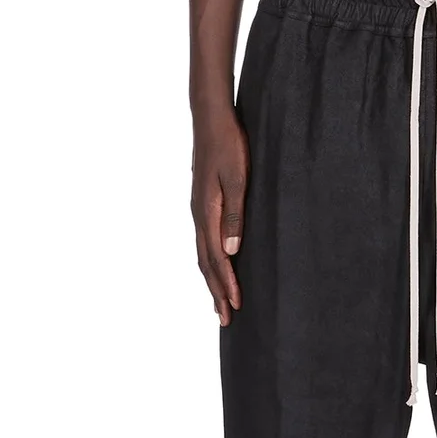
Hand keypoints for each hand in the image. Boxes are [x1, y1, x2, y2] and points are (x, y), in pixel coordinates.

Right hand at [190, 110, 248, 325]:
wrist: (211, 117)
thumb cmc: (229, 145)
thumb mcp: (237, 179)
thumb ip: (235, 215)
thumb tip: (231, 252)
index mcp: (207, 213)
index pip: (216, 259)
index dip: (226, 284)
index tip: (236, 306)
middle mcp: (199, 216)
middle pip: (206, 264)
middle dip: (216, 293)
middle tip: (226, 320)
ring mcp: (199, 211)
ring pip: (203, 255)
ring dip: (212, 282)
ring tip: (220, 304)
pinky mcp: (203, 205)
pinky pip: (204, 243)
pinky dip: (210, 263)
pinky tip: (217, 269)